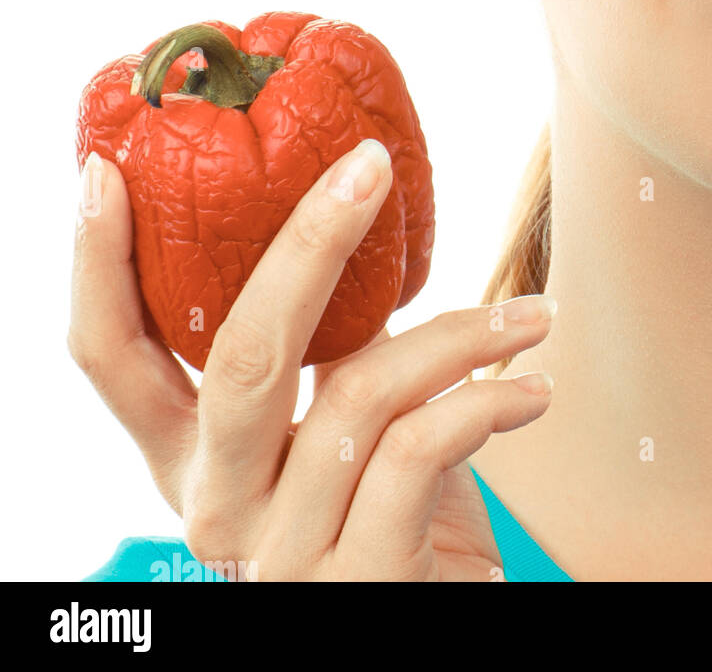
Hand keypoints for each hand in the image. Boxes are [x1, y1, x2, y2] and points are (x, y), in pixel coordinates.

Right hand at [69, 141, 555, 579]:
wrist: (448, 624)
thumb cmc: (402, 520)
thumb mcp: (347, 430)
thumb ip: (336, 351)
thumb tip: (354, 219)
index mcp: (198, 460)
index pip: (113, 359)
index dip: (97, 266)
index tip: (108, 173)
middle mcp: (219, 510)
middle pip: (241, 357)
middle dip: (306, 245)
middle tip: (369, 169)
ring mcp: (284, 555)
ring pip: (361, 393)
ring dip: (461, 333)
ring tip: (531, 316)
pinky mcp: (363, 582)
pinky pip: (418, 450)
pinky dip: (484, 401)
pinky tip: (532, 391)